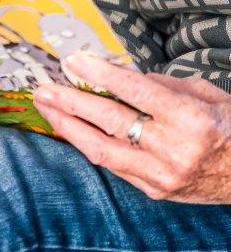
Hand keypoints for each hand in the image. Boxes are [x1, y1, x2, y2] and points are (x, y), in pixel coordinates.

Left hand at [33, 53, 230, 202]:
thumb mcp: (206, 94)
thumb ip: (161, 84)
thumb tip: (118, 73)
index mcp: (191, 119)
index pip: (135, 92)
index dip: (100, 74)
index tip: (73, 60)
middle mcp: (174, 149)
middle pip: (111, 121)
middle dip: (71, 102)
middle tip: (44, 87)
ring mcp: (162, 175)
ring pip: (102, 150)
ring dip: (69, 127)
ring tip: (46, 108)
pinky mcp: (155, 191)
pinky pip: (113, 166)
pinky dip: (90, 145)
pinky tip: (71, 130)